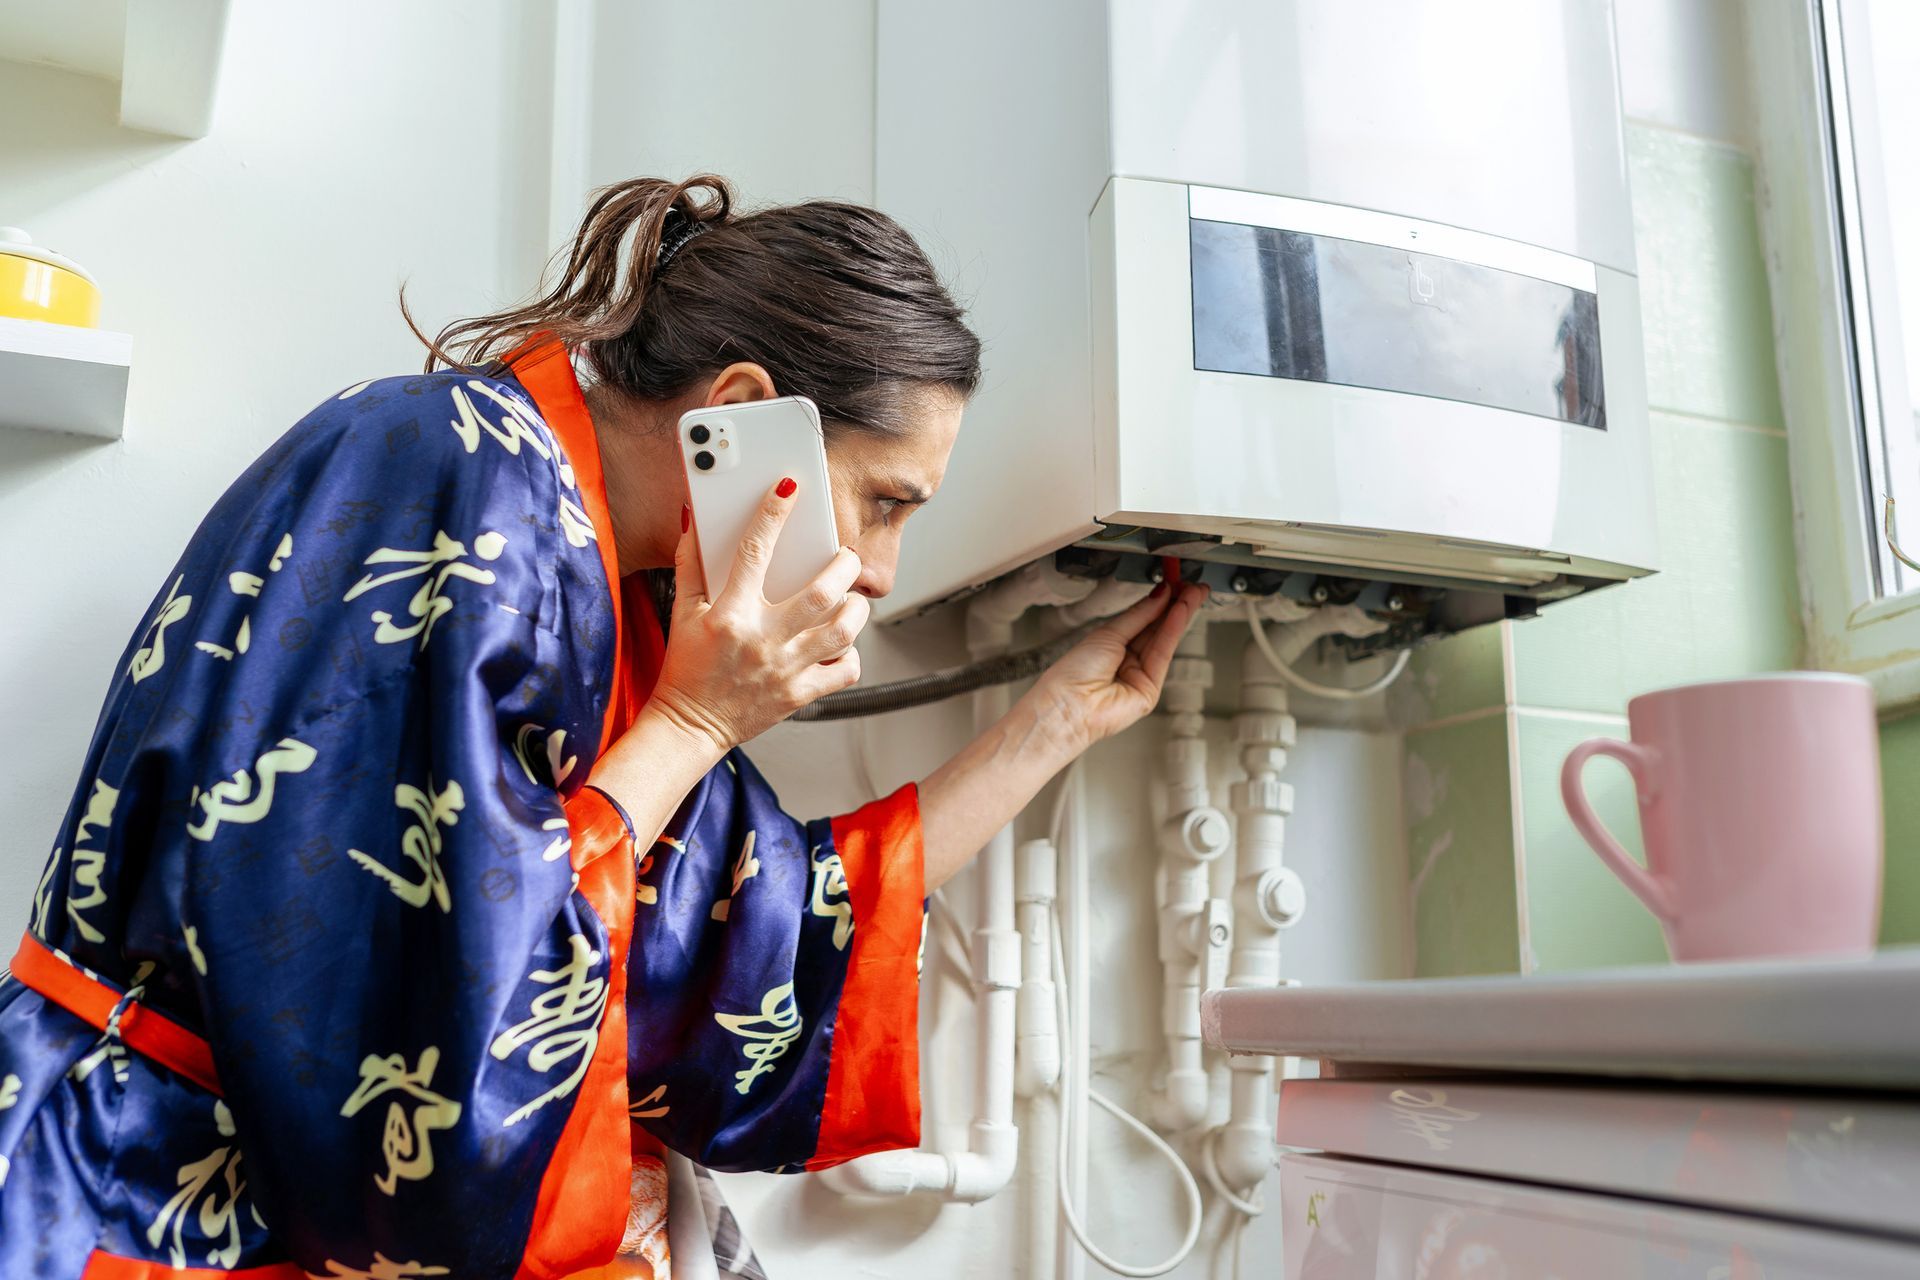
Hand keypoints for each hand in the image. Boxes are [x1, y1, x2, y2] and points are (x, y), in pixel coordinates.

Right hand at [644, 479, 868, 754]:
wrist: (688, 726)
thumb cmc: (686, 667)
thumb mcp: (681, 612)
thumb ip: (689, 562)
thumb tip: (694, 517)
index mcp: (730, 615)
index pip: (754, 551)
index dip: (773, 513)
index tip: (788, 486)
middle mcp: (762, 640)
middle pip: (822, 592)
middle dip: (844, 566)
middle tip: (845, 558)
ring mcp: (785, 670)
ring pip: (843, 630)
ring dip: (856, 608)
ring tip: (851, 598)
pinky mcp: (800, 695)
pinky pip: (845, 670)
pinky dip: (851, 653)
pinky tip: (841, 642)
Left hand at [1020, 582, 1208, 754]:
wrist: (1069, 705)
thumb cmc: (1074, 673)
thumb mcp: (1107, 633)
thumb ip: (1138, 614)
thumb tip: (1160, 594)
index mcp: (1111, 645)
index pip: (1142, 619)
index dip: (1160, 601)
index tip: (1174, 583)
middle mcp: (1126, 660)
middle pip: (1157, 628)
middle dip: (1176, 606)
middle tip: (1193, 585)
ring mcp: (1139, 675)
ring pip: (1164, 639)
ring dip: (1180, 614)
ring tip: (1193, 593)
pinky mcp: (1150, 688)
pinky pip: (1164, 653)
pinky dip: (1173, 630)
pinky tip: (1180, 611)